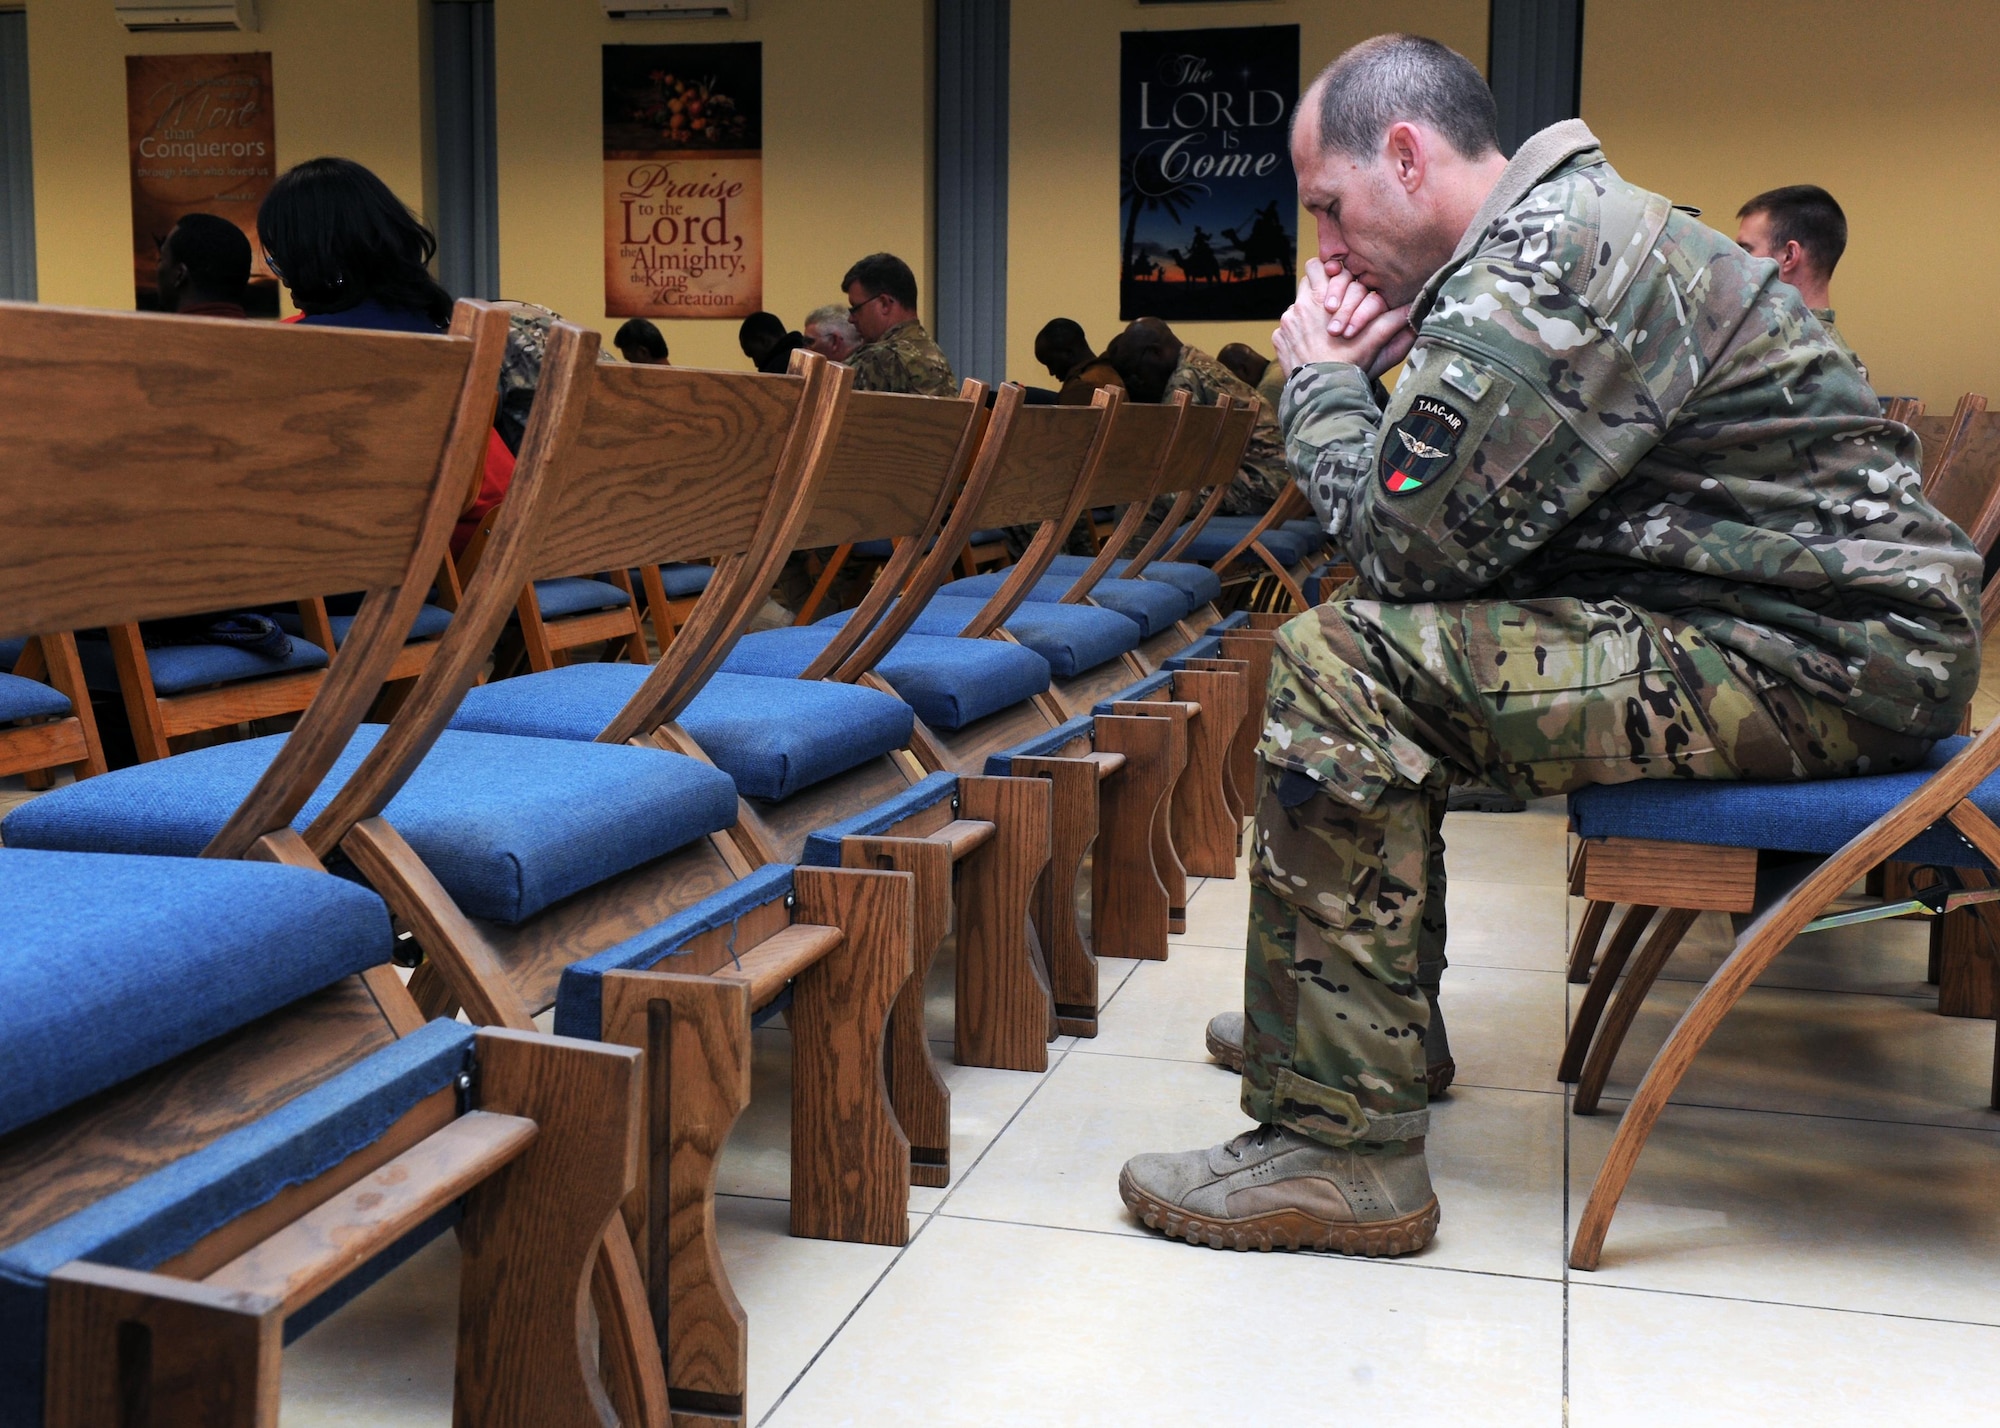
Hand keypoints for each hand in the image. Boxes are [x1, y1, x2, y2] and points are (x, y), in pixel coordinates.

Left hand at [1273, 259, 1412, 376]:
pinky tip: (1311, 345)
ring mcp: (1286, 324)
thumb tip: (1411, 308)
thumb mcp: (1374, 341)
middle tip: (1333, 304)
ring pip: (1296, 306)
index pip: (1318, 266)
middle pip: (1306, 282)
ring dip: (1309, 313)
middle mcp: (1298, 307)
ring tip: (1324, 329)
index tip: (1337, 282)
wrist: (1322, 394)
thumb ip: (1391, 321)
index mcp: (1320, 298)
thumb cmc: (1349, 366)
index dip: (1329, 272)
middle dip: (1319, 290)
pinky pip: (1287, 328)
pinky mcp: (1279, 339)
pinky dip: (1298, 333)